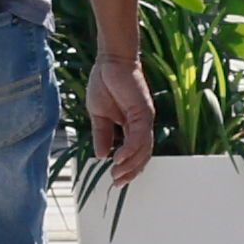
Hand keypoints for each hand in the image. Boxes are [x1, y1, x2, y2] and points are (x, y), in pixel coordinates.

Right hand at [84, 52, 156, 189]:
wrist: (109, 61)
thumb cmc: (105, 83)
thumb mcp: (98, 115)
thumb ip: (102, 135)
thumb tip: (101, 155)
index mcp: (132, 126)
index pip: (135, 153)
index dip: (127, 168)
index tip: (116, 180)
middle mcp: (142, 125)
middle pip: (143, 155)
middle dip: (131, 171)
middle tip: (117, 182)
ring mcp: (144, 119)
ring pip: (143, 149)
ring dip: (130, 164)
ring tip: (116, 174)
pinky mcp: (143, 112)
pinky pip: (138, 137)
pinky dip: (130, 150)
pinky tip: (118, 158)